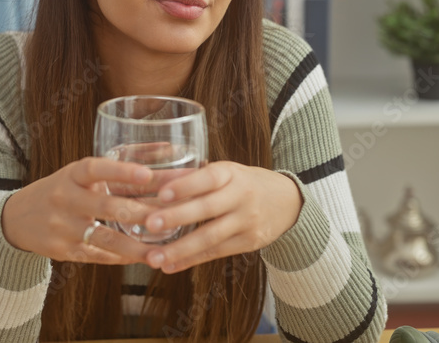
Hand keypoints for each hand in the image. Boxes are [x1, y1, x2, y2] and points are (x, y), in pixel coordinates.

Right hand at [1, 157, 158, 264]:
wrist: (18, 217)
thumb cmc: (64, 189)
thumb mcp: (81, 174)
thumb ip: (119, 168)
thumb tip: (168, 151)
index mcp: (72, 174)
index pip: (96, 168)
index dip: (121, 170)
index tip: (148, 173)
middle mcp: (65, 199)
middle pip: (106, 207)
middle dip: (141, 214)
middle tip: (172, 218)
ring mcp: (63, 227)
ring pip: (104, 238)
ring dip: (135, 247)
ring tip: (160, 254)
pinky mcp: (63, 251)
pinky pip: (97, 256)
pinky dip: (121, 258)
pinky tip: (142, 259)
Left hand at [140, 161, 302, 273]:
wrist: (288, 202)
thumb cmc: (244, 182)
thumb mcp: (226, 172)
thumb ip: (194, 176)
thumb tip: (152, 179)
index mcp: (231, 173)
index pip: (208, 178)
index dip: (186, 185)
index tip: (161, 194)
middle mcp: (241, 196)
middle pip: (207, 208)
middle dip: (177, 217)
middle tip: (150, 224)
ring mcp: (247, 221)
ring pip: (211, 237)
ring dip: (180, 249)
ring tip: (153, 258)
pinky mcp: (248, 243)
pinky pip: (216, 253)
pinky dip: (191, 261)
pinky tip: (170, 266)